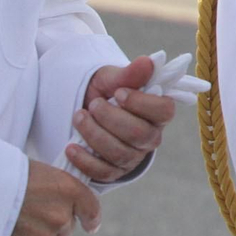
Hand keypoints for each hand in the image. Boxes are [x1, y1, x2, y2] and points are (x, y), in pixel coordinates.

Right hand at [0, 160, 100, 235]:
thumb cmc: (2, 175)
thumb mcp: (35, 170)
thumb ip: (50, 187)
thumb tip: (52, 196)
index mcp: (67, 189)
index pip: (90, 207)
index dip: (90, 218)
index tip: (89, 225)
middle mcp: (60, 215)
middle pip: (65, 230)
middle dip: (50, 227)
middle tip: (28, 219)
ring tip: (17, 233)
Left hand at [66, 56, 177, 182]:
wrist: (87, 110)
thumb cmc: (106, 92)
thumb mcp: (114, 78)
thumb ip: (130, 73)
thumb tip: (148, 62)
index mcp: (159, 112)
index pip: (164, 110)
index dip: (141, 103)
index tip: (118, 93)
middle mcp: (151, 137)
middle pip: (139, 134)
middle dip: (111, 118)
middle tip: (93, 104)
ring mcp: (134, 157)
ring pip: (119, 153)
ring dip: (94, 134)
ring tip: (79, 117)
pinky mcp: (115, 172)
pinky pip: (103, 173)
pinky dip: (85, 160)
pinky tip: (71, 146)